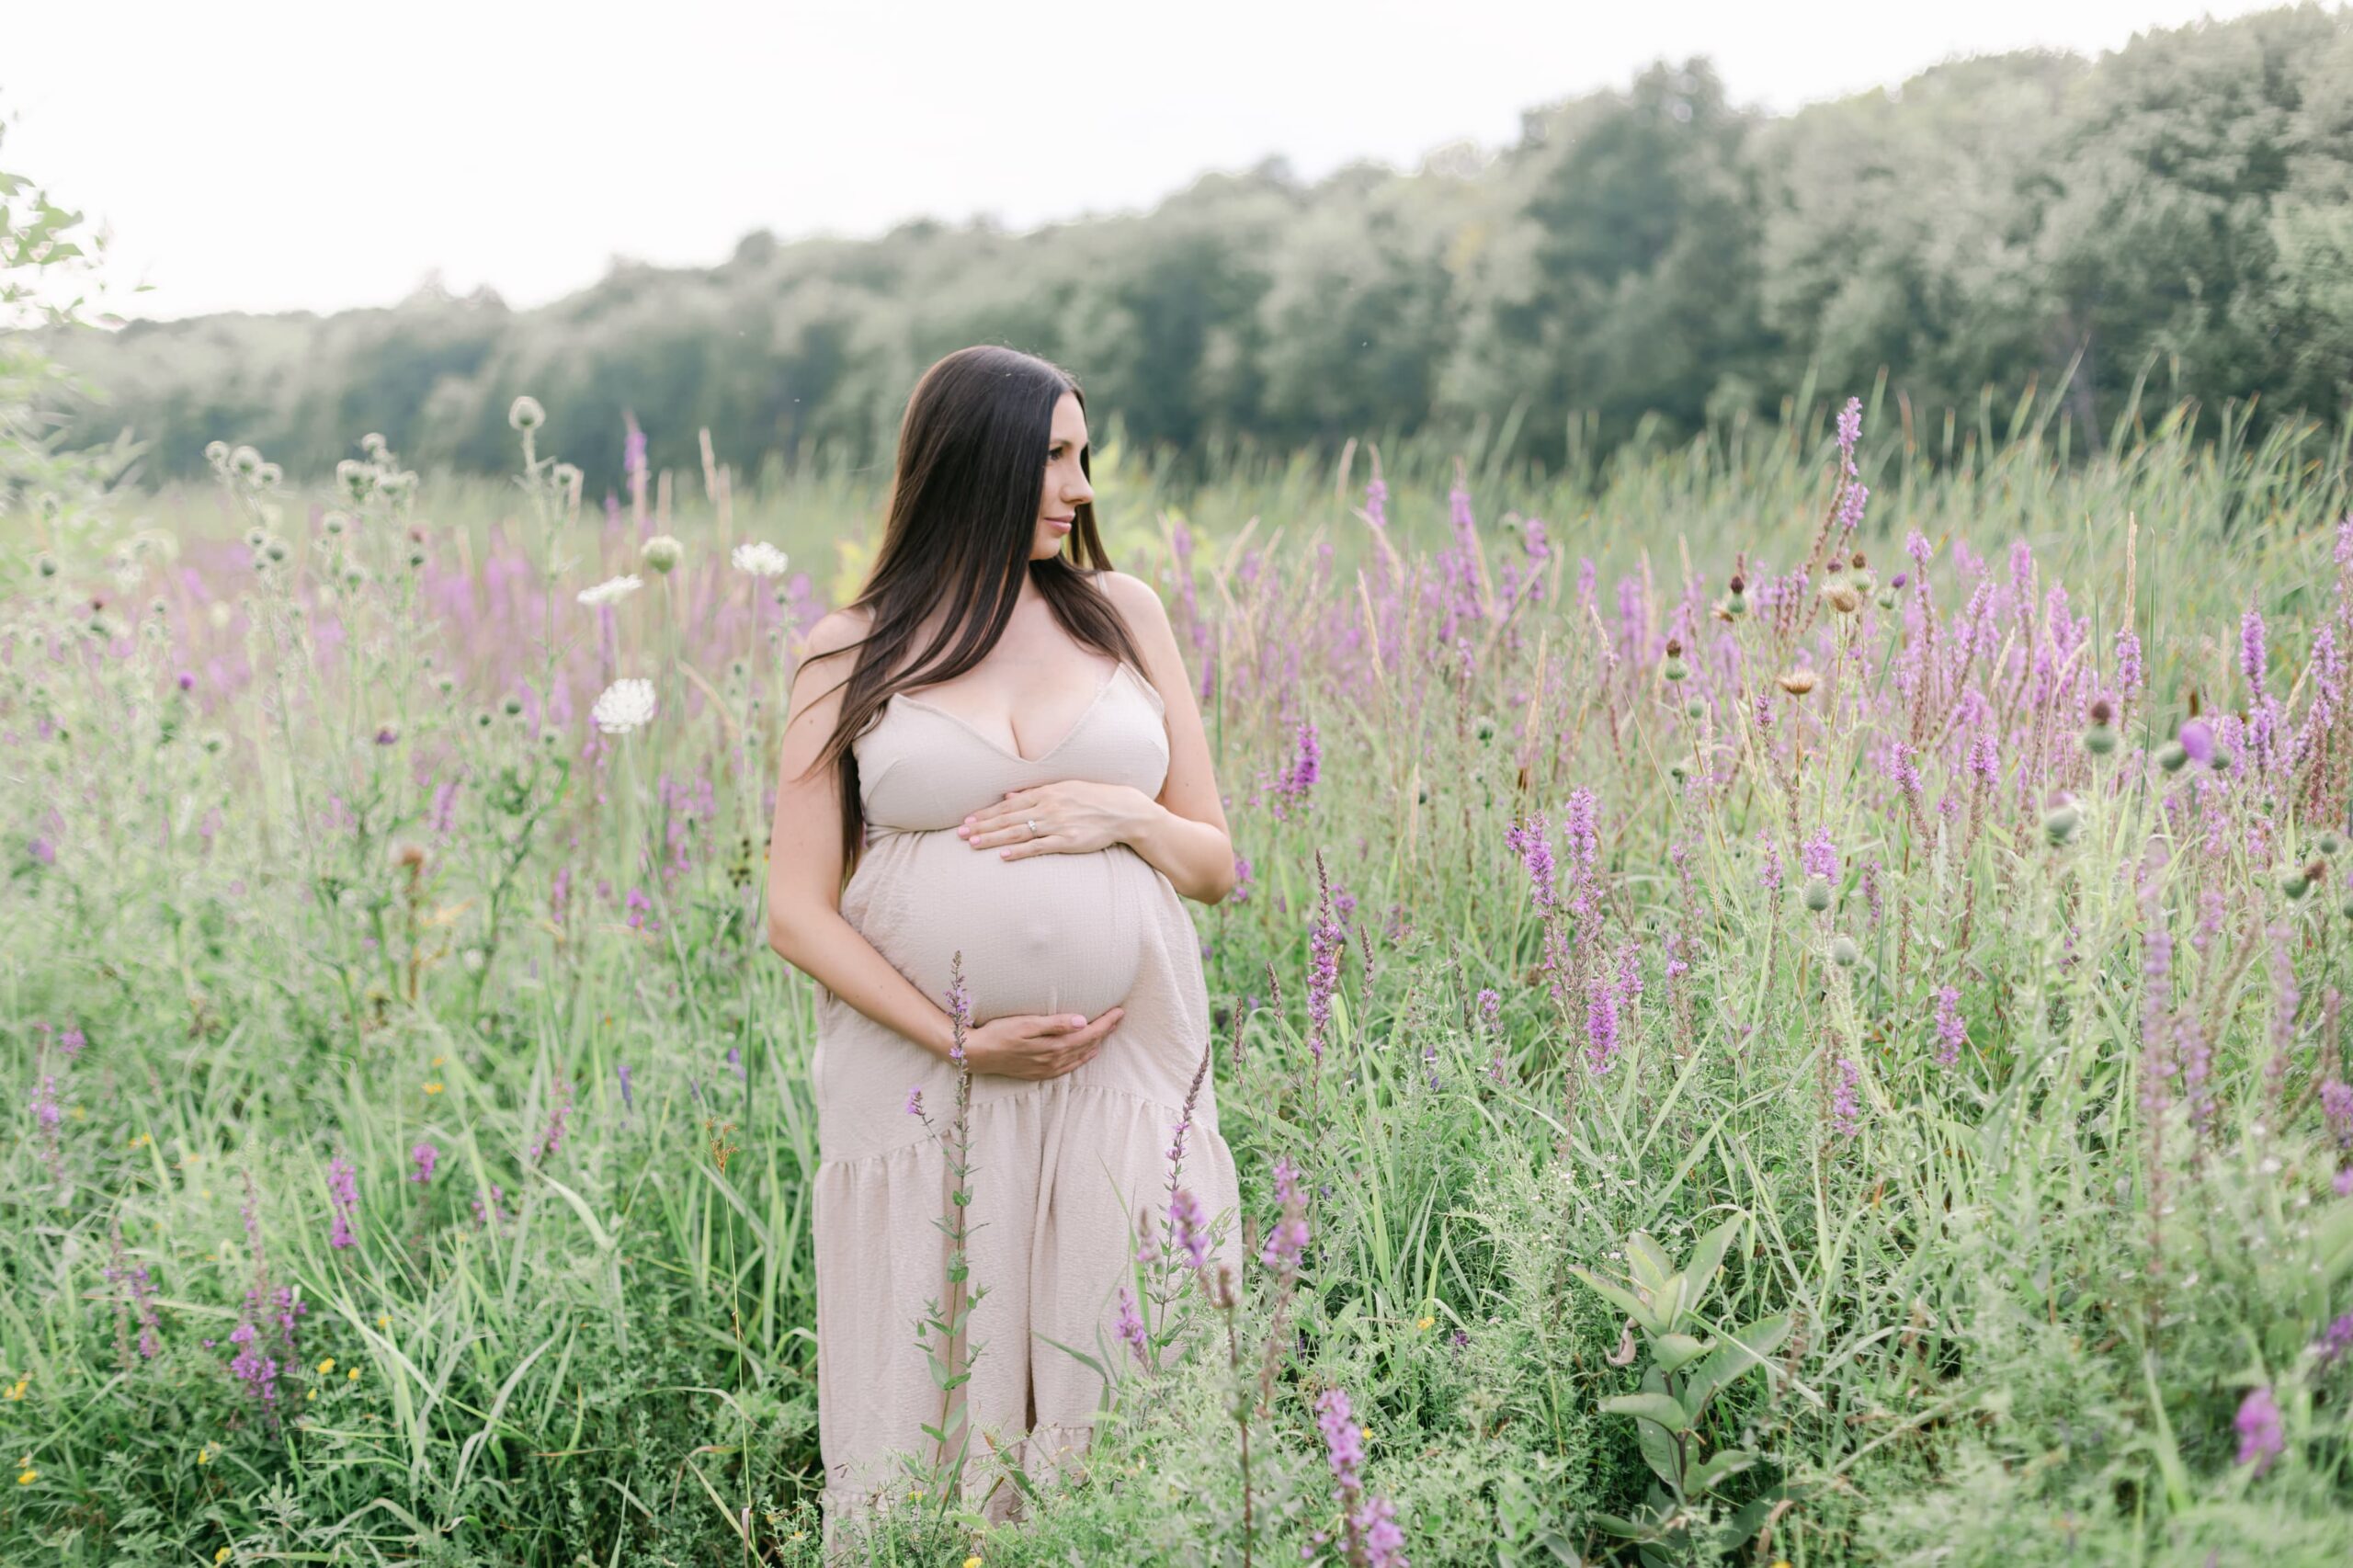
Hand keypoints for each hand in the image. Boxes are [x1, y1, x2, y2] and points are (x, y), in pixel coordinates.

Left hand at [957, 781, 1146, 859]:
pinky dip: (1019, 851)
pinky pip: (1038, 847)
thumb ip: (1035, 792)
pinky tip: (1003, 855)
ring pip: (1018, 832)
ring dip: (993, 838)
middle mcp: (1048, 807)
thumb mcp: (1064, 787)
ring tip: (973, 844)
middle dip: (981, 827)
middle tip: (960, 834)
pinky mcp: (1067, 840)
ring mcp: (1057, 824)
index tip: (967, 820)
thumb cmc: (1092, 798)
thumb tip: (1009, 795)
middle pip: (1007, 819)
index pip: (1008, 805)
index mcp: (1045, 793)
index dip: (986, 813)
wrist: (1122, 811)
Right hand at [959, 1008, 1125, 1079]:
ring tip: (1109, 1031)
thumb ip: (1055, 1024)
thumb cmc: (999, 1033)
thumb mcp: (1026, 1023)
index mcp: (1054, 1046)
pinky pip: (1069, 1067)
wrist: (977, 1055)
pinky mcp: (1040, 1073)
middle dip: (1106, 1030)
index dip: (1106, 1022)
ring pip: (1081, 1055)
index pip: (1088, 1033)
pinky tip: (1088, 1054)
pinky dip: (1082, 1059)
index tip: (1119, 1011)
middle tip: (1119, 1017)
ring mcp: (1047, 1068)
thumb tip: (1082, 1021)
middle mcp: (1054, 1059)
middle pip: (1088, 1043)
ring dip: (1097, 1043)